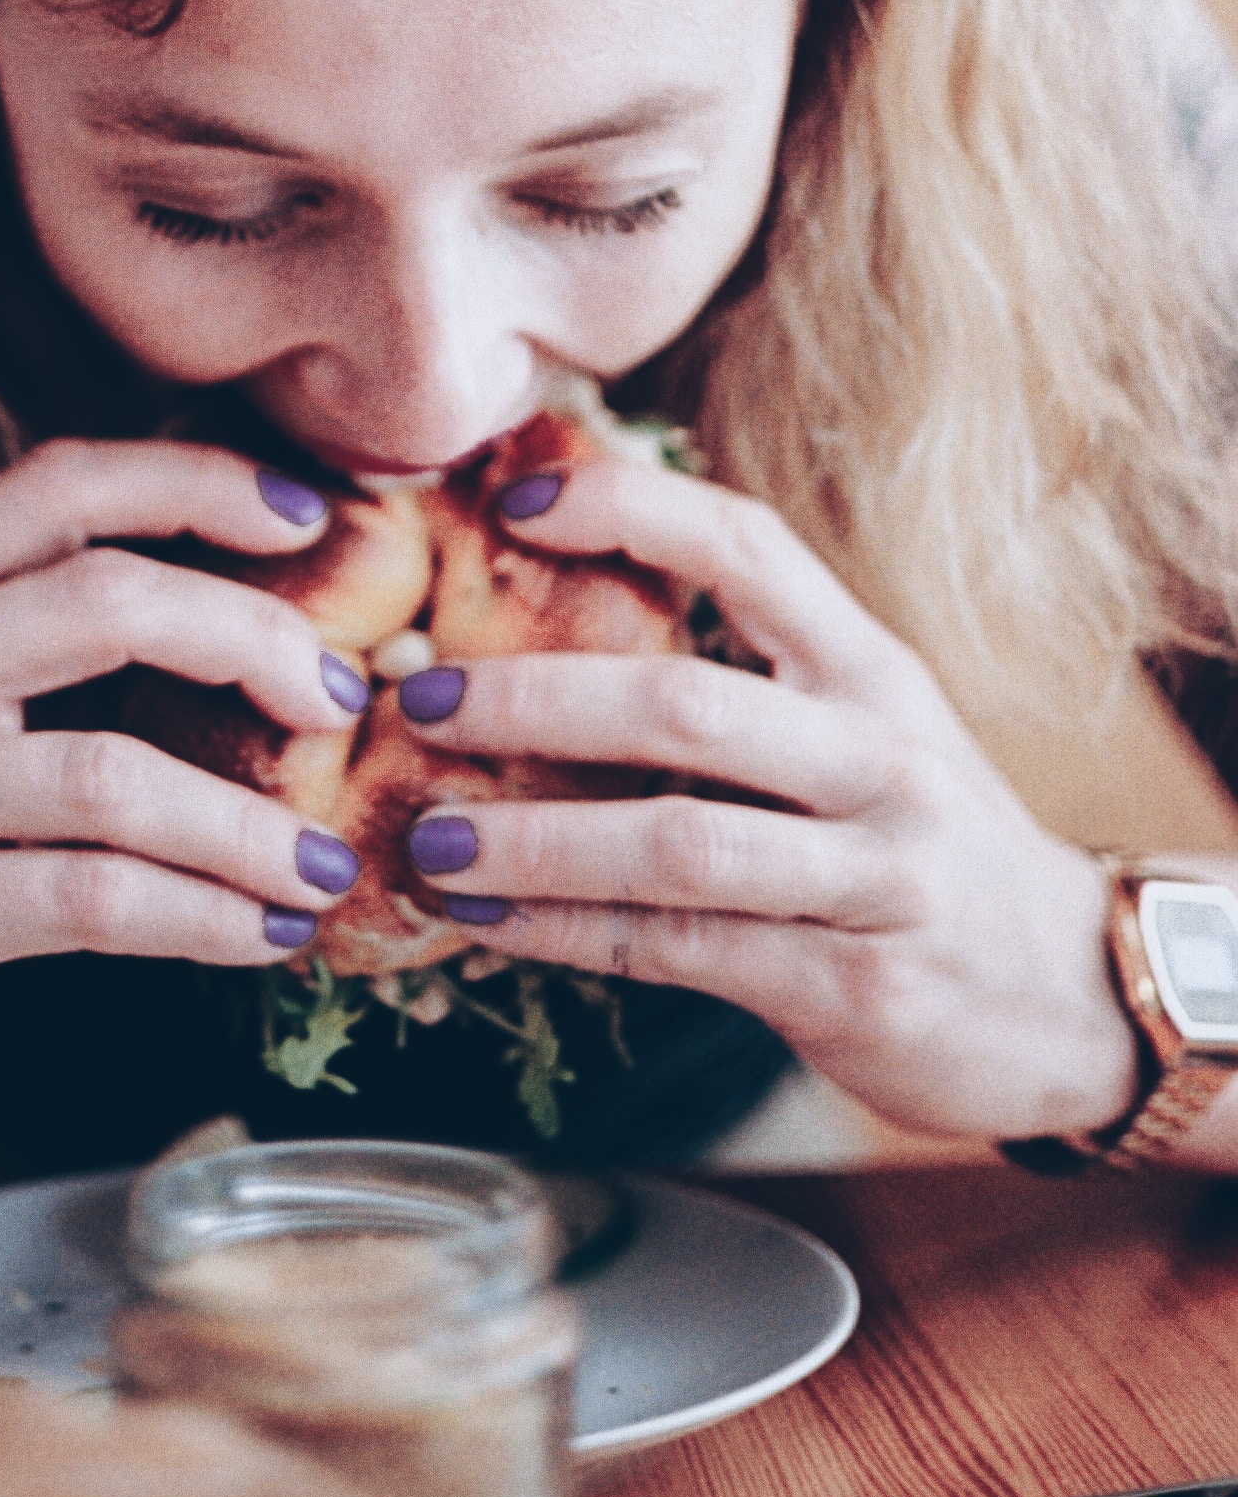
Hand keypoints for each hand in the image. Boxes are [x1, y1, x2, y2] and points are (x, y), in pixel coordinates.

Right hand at [0, 443, 359, 1109]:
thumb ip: (20, 644)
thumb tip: (234, 622)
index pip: (60, 484)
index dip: (195, 479)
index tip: (309, 516)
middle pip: (106, 600)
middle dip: (255, 640)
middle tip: (342, 699)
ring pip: (111, 776)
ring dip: (246, 825)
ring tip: (324, 866)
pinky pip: (85, 903)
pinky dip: (198, 919)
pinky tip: (259, 937)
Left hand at [395, 454, 1140, 1142]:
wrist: (1076, 996)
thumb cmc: (917, 841)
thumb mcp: (862, 728)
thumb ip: (739, 676)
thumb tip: (534, 625)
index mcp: (868, 667)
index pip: (746, 543)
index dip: (624, 507)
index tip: (508, 500)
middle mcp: (878, 757)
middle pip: (685, 704)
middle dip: (534, 696)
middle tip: (420, 698)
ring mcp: (876, 877)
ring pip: (677, 845)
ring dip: (534, 841)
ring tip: (430, 840)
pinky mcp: (856, 988)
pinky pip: (682, 953)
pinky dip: (567, 936)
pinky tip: (484, 926)